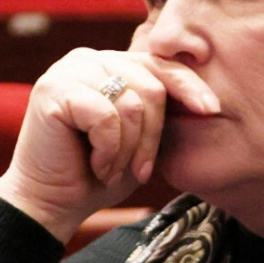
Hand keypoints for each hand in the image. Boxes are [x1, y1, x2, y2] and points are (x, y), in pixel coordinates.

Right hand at [0, 48, 218, 242]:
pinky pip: (106, 117)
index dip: (190, 87)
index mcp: (113, 65)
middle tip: (139, 171)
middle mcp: (91, 59)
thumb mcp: (142, 138)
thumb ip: (162, 112)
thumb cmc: (100, 173)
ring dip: (128, 149)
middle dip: (152, 137)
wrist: (52, 203)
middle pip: (151, 87)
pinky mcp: (53, 89)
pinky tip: (94, 164)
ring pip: (132, 104)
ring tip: (110, 168)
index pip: (162, 65)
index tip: (211, 110)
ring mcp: (70, 70)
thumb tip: (208, 99)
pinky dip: (108, 149)